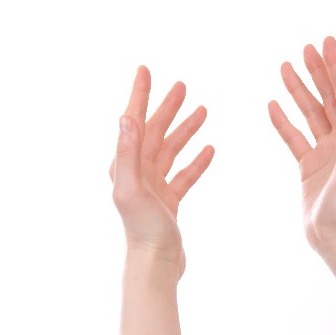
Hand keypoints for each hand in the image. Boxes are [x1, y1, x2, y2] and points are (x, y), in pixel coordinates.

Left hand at [109, 66, 213, 277]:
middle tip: (182, 86)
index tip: (145, 70)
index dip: (139, 94)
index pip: (133, 120)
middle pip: (154, 131)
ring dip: (185, 130)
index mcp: (125, 164)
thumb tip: (126, 117)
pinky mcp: (168, 200)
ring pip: (171, 149)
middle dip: (167, 107)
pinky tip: (210, 150)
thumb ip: (127, 153)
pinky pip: (184, 174)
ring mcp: (153, 186)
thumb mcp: (131, 189)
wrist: (155, 264)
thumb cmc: (143, 230)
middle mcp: (137, 171)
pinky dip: (197, 161)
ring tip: (203, 111)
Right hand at [268, 37, 335, 255]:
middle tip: (305, 48)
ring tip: (284, 68)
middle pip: (329, 97)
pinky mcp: (308, 165)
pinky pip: (293, 138)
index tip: (326, 43)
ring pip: (310, 113)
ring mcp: (325, 151)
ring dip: (298, 91)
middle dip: (317, 72)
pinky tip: (272, 105)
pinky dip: (283, 122)